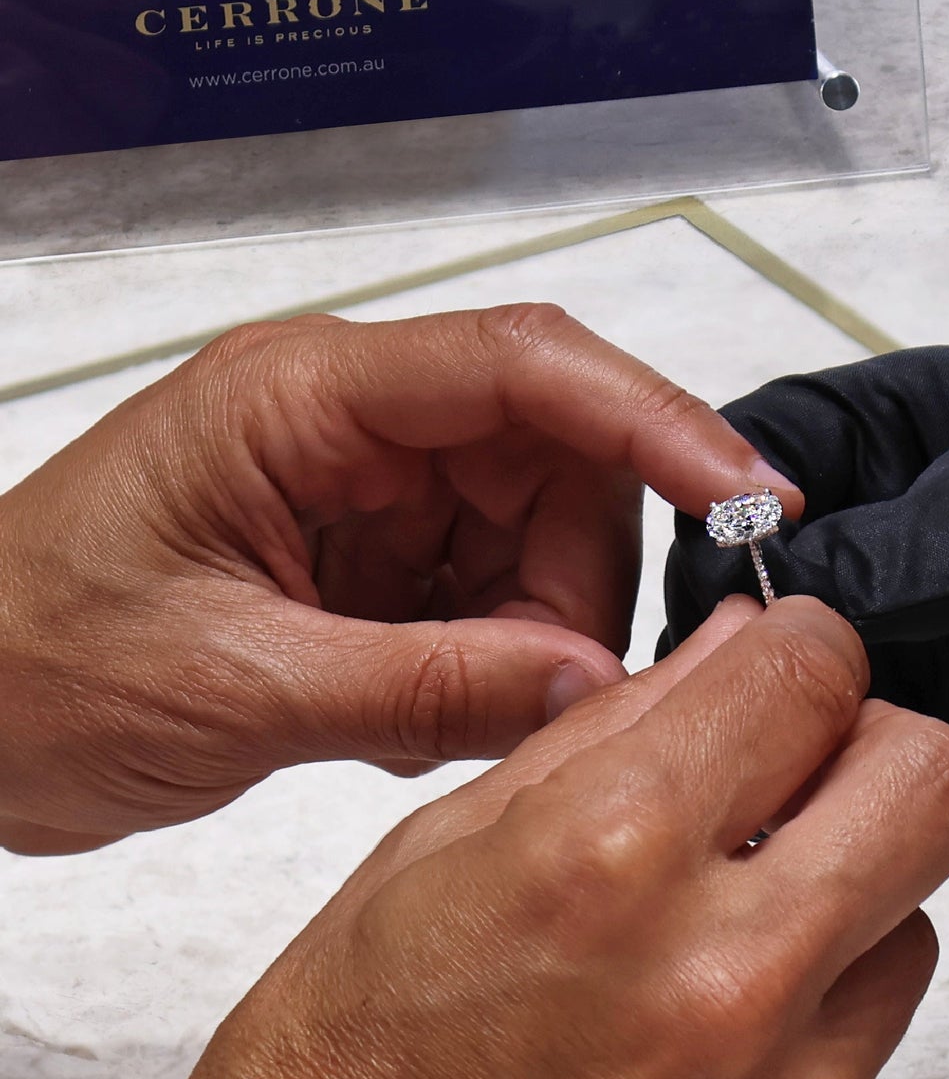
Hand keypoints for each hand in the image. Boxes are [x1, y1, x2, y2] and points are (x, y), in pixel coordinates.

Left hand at [0, 305, 799, 853]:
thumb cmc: (19, 660)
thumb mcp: (230, 683)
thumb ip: (425, 686)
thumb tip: (591, 691)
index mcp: (307, 395)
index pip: (521, 365)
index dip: (653, 417)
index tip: (747, 492)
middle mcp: (355, 423)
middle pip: (556, 451)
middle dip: (586, 570)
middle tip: (567, 681)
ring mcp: (371, 489)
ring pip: (541, 527)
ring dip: (544, 624)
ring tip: (468, 713)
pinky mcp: (376, 556)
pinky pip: (496, 586)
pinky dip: (504, 654)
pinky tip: (438, 713)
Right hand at [80, 596, 948, 1078]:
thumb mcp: (443, 848)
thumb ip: (617, 729)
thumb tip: (738, 646)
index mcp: (615, 854)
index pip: (818, 673)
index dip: (807, 645)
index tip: (791, 663)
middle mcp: (725, 984)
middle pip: (939, 785)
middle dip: (879, 750)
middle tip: (805, 776)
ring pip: (914, 931)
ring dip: (839, 911)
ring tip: (715, 949)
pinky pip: (867, 1072)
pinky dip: (805, 1047)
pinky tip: (696, 1066)